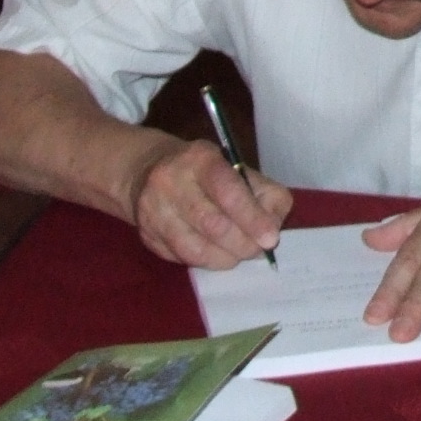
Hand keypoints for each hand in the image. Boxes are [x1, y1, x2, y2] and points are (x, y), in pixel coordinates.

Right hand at [128, 136, 291, 269]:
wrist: (147, 170)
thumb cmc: (205, 172)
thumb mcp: (236, 168)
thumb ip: (262, 192)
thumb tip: (273, 226)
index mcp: (200, 158)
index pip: (229, 192)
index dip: (253, 218)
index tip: (270, 239)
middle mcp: (171, 181)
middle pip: (213, 225)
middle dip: (243, 244)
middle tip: (257, 249)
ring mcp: (153, 210)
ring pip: (196, 249)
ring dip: (225, 258)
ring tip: (238, 254)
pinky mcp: (146, 235)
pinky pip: (182, 259)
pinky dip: (206, 262)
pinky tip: (215, 254)